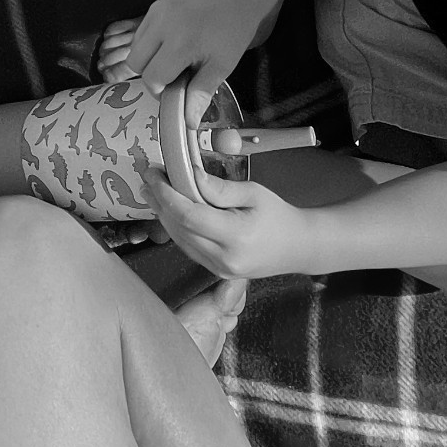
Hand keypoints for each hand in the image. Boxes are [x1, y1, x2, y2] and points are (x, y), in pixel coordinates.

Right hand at [101, 0, 256, 123]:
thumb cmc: (232, 31)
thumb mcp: (222, 66)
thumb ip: (200, 93)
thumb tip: (188, 122)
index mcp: (180, 43)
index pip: (152, 77)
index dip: (161, 90)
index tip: (177, 88)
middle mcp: (162, 25)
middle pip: (135, 63)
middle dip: (151, 75)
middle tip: (173, 75)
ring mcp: (156, 12)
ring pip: (135, 48)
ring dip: (148, 60)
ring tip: (174, 58)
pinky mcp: (155, 6)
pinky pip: (141, 33)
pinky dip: (150, 45)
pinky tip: (171, 43)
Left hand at [146, 165, 308, 280]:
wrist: (298, 247)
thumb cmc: (278, 216)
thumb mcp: (253, 193)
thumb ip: (219, 188)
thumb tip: (190, 176)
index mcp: (237, 236)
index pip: (189, 216)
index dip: (167, 194)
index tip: (154, 174)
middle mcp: (225, 258)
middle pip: (180, 229)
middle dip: (159, 201)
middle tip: (148, 177)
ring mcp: (219, 269)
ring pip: (180, 240)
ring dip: (163, 215)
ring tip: (152, 191)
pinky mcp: (215, 271)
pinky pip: (189, 248)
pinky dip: (176, 227)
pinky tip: (169, 210)